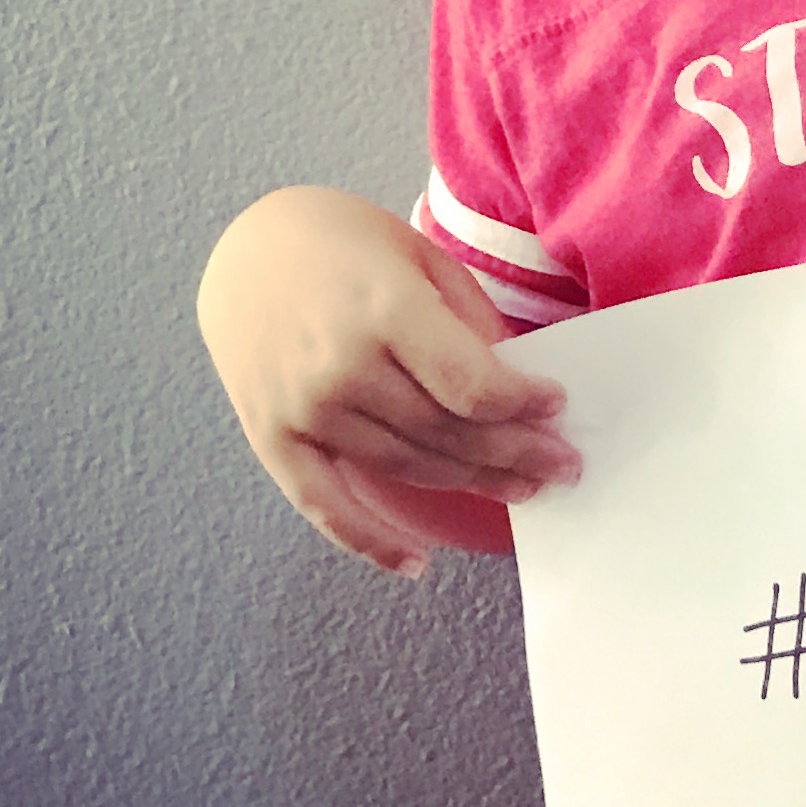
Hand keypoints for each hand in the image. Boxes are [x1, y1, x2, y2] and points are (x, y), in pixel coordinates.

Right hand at [197, 185, 579, 576]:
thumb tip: (514, 387)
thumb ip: (466, 322)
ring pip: (404, 466)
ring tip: (521, 489)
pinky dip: (370, 541)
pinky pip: (324, 505)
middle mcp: (341, 367)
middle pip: (446, 433)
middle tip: (561, 465)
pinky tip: (416, 563)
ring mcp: (302, 408)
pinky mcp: (271, 437)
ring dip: (470, 484)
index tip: (556, 406)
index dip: (522, 406)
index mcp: (385, 310)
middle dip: (515, 453)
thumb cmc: (345, 243)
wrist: (244, 248)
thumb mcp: (418, 257)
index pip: (471, 385)